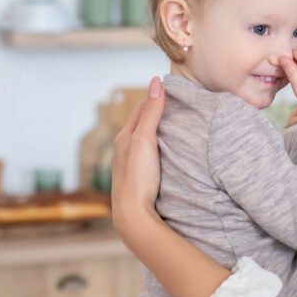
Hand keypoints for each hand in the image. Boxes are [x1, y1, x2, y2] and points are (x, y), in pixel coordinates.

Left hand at [111, 77, 164, 252]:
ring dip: (155, 131)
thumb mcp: (145, 139)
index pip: (141, 109)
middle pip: (140, 124)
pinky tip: (165, 153)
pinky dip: (156, 148)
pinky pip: (147, 156)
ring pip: (143, 141)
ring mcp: (130, 165)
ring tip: (172, 124)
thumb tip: (156, 82)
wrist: (133, 214)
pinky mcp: (138, 178)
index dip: (154, 97)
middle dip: (154, 112)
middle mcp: (123, 149)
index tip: (168, 87)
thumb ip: (151, 112)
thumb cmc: (137, 175)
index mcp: (123, 137)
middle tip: (173, 102)